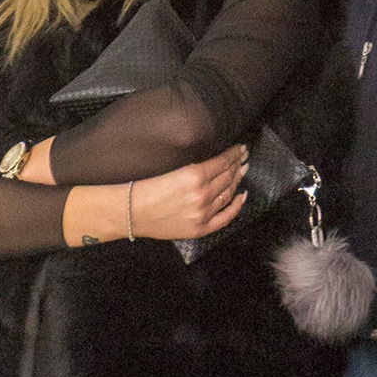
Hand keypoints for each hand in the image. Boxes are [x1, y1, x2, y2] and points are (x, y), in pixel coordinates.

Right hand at [62, 149, 247, 246]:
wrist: (132, 213)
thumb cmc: (146, 188)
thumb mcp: (172, 169)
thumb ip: (195, 168)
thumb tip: (215, 162)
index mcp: (193, 176)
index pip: (222, 162)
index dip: (234, 154)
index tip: (240, 148)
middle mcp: (201, 194)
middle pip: (228, 176)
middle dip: (237, 164)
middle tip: (244, 156)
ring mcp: (203, 213)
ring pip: (228, 193)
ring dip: (237, 180)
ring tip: (243, 170)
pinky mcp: (201, 228)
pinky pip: (226, 217)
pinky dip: (236, 206)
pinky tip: (242, 195)